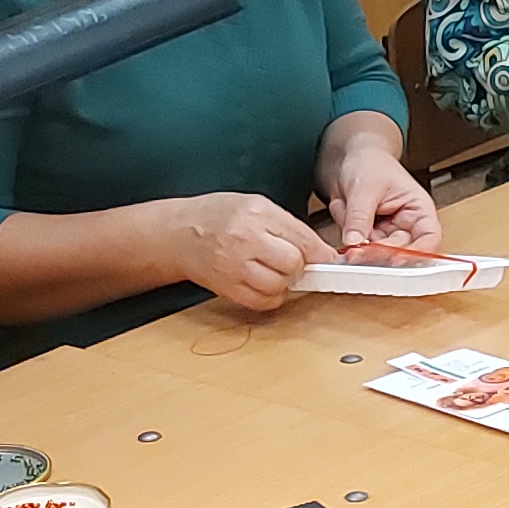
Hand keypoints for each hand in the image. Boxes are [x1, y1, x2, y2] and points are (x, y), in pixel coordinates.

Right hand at [165, 189, 324, 310]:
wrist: (178, 233)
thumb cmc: (217, 216)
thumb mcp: (255, 205)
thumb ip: (288, 226)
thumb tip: (321, 252)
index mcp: (256, 213)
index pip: (303, 238)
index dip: (322, 253)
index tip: (330, 260)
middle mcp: (245, 240)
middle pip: (293, 264)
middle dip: (299, 265)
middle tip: (291, 260)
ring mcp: (234, 266)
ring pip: (279, 286)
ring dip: (285, 283)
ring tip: (274, 270)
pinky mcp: (227, 288)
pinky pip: (262, 302)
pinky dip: (271, 297)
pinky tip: (263, 283)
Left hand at [323, 140, 440, 254]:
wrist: (349, 157)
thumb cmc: (369, 161)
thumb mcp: (365, 186)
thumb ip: (360, 216)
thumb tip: (355, 241)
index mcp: (418, 209)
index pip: (429, 237)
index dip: (418, 252)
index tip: (397, 259)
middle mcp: (405, 225)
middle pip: (400, 252)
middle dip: (378, 252)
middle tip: (357, 251)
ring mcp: (385, 233)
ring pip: (375, 252)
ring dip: (358, 239)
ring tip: (346, 211)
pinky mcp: (367, 236)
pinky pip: (357, 245)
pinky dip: (346, 232)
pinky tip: (342, 207)